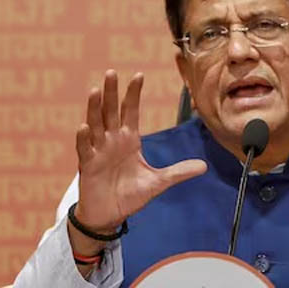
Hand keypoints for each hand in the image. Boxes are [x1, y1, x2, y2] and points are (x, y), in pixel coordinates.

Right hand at [74, 70, 207, 232]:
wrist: (110, 215)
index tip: (139, 75)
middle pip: (111, 111)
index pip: (131, 111)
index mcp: (129, 140)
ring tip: (96, 90)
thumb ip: (178, 172)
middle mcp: (112, 140)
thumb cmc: (129, 195)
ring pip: (95, 124)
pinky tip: (85, 126)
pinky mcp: (88, 165)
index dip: (134, 94)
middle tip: (112, 72)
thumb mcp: (158, 182)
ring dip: (95, 108)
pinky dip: (84, 138)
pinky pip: (85, 149)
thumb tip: (204, 166)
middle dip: (112, 92)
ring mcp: (98, 151)